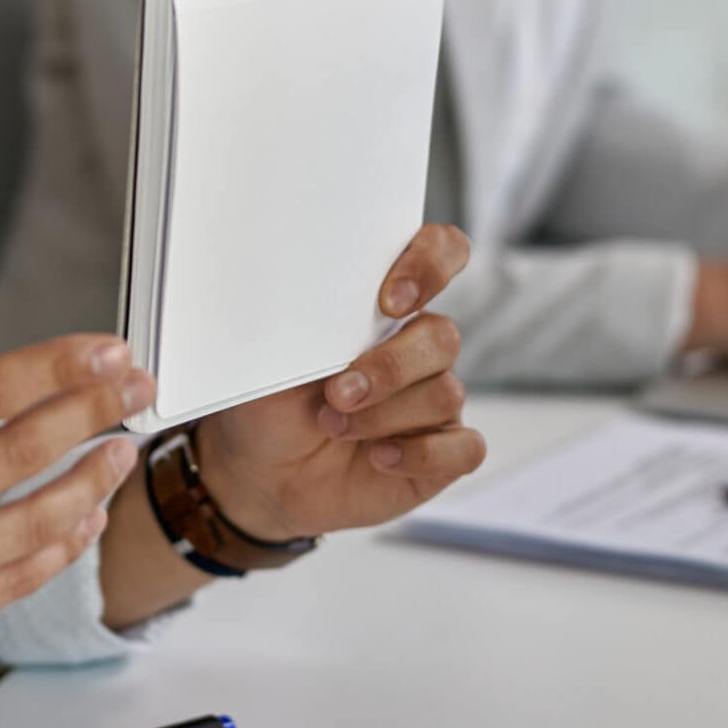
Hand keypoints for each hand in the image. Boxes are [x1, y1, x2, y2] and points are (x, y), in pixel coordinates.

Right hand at [0, 220, 151, 695]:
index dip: (60, 365)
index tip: (107, 347)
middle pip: (26, 449)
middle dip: (97, 409)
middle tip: (140, 383)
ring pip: (34, 520)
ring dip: (91, 481)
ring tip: (123, 448)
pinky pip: (13, 580)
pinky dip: (59, 549)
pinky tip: (82, 519)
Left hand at [191, 224, 485, 542]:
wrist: (261, 474)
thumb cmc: (270, 405)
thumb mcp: (272, 355)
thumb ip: (303, 318)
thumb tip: (309, 293)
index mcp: (383, 305)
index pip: (439, 253)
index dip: (430, 264)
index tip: (390, 299)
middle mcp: (417, 347)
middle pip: (442, 336)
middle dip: (389, 366)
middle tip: (337, 392)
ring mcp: (433, 401)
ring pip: (445, 393)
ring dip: (384, 415)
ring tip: (334, 426)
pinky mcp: (443, 452)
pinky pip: (465, 447)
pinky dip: (421, 454)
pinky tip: (378, 457)